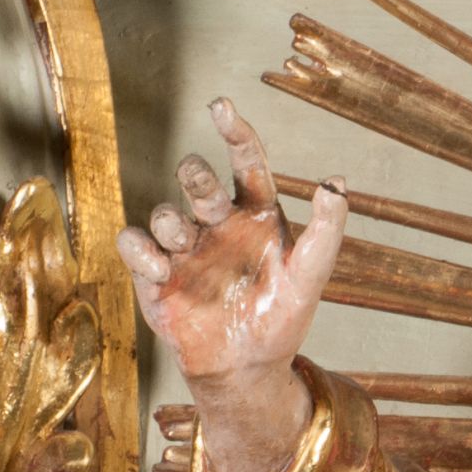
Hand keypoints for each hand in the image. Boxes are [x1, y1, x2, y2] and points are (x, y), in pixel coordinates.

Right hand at [116, 100, 345, 471]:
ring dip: (172, 220)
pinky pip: (134, 244)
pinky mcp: (154, 272)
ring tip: (183, 242)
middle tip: (203, 191)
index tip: (220, 105)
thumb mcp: (311, 276)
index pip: (245, 161)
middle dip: (196, 177)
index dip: (234, 131)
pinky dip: (142, 251)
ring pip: (165, 211)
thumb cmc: (281, 318)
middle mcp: (217, 223)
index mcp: (255, 214)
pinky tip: (161, 271)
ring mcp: (184, 247)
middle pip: (198, 180)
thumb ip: (328, 231)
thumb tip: (337, 182)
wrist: (246, 367)